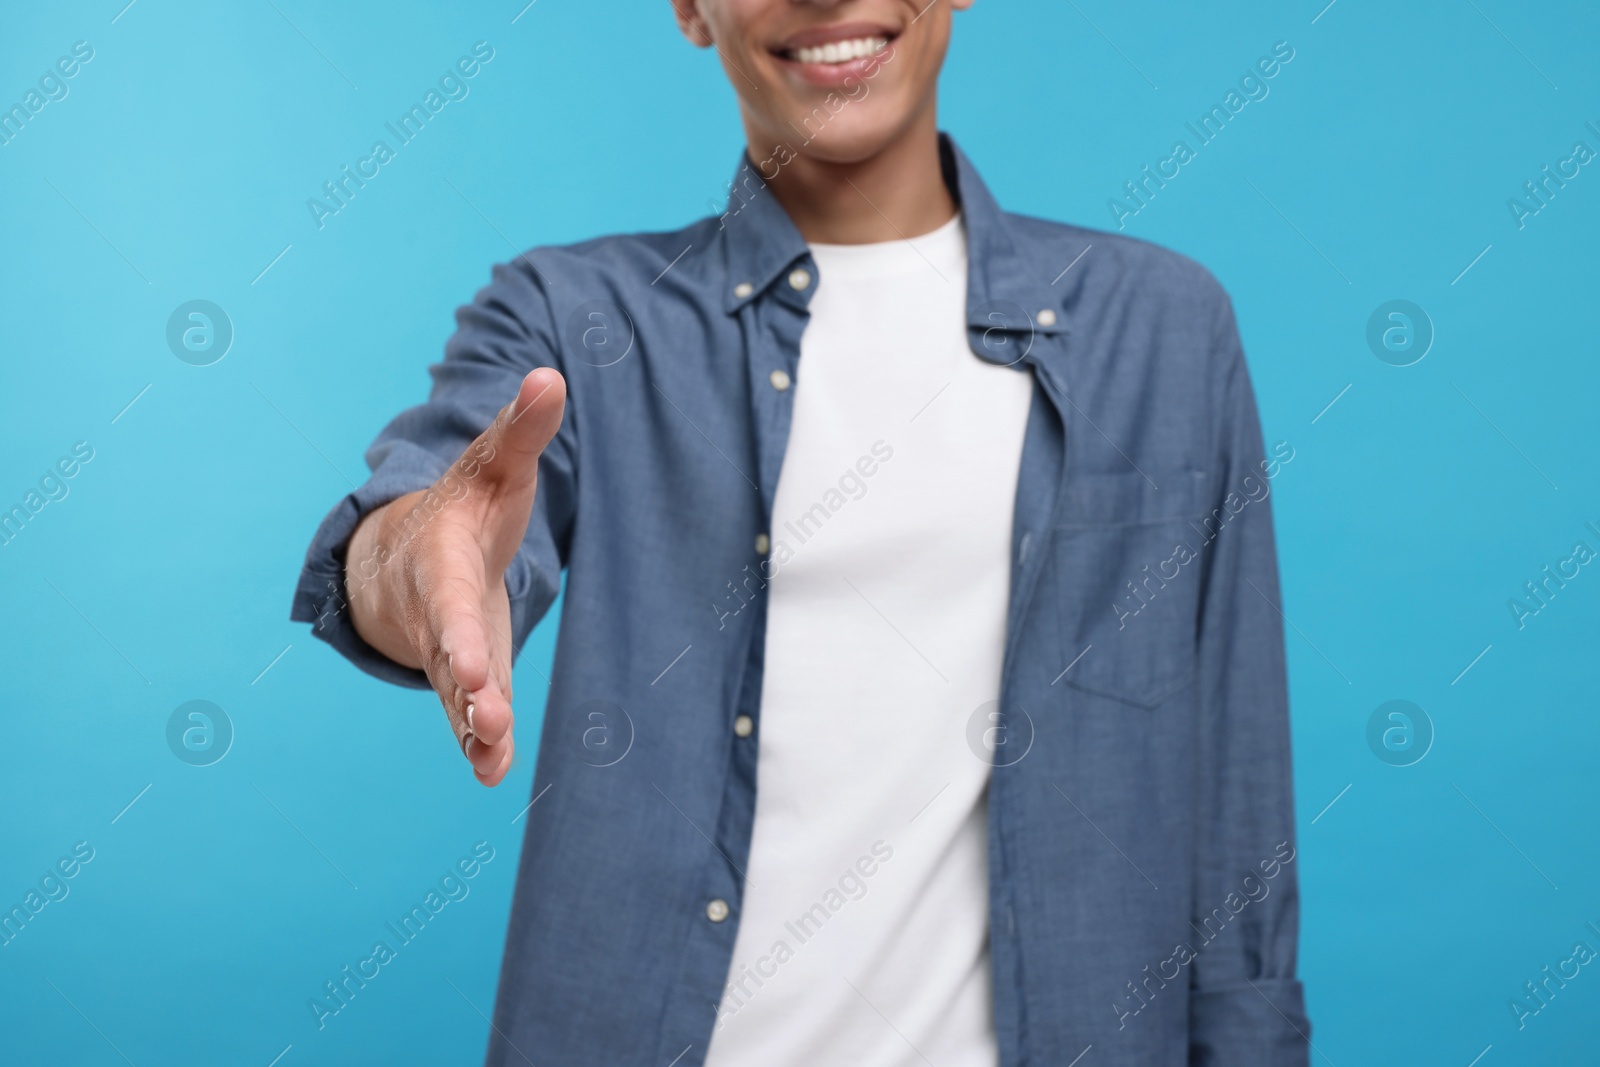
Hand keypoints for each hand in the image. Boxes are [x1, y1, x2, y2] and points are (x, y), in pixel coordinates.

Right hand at [344, 368, 566, 785]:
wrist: (419, 551)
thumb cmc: (465, 506)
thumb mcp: (493, 464)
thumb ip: (521, 428)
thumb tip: (551, 376)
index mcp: (442, 564)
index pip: (450, 602)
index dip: (459, 633)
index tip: (473, 668)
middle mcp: (439, 616)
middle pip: (448, 656)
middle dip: (465, 688)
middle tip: (486, 716)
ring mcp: (449, 652)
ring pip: (456, 695)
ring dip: (473, 726)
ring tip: (491, 754)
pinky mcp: (470, 677)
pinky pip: (469, 717)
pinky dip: (479, 745)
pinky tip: (493, 773)